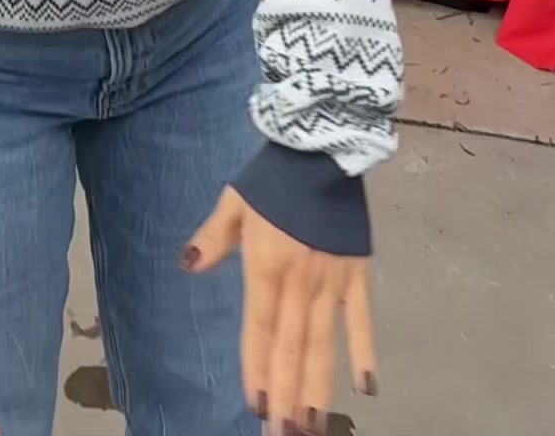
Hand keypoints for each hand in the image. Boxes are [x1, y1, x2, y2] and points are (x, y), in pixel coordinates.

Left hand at [184, 189, 376, 434]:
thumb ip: (214, 238)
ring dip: (319, 387)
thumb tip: (188, 265)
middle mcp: (300, 282)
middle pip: (292, 348)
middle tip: (285, 434)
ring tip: (314, 426)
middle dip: (288, 395)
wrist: (322, 147)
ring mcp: (332, 281)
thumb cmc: (274, 177)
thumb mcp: (235, 201)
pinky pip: (362, 319)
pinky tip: (366, 387)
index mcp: (267, 267)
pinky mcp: (358, 274)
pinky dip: (364, 352)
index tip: (258, 407)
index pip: (261, 330)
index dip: (259, 369)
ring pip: (324, 344)